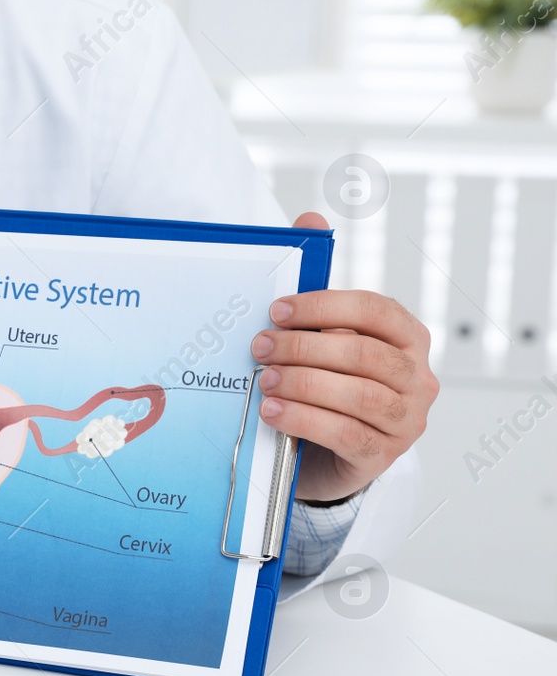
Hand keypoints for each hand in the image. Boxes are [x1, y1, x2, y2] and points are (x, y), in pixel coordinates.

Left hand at [253, 212, 439, 503]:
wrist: (326, 455)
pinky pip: (346, 433)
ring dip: (304, 384)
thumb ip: (316, 287)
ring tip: (264, 379)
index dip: (325, 306)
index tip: (277, 309)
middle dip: (305, 347)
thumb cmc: (326, 387)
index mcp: (406, 338)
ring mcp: (405, 419)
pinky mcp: (383, 455)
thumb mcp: (320, 339)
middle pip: (363, 353)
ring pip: (360, 395)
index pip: (375, 310)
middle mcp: (416, 377)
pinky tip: (272, 412)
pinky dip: (305, 419)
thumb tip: (310, 220)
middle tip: (259, 346)